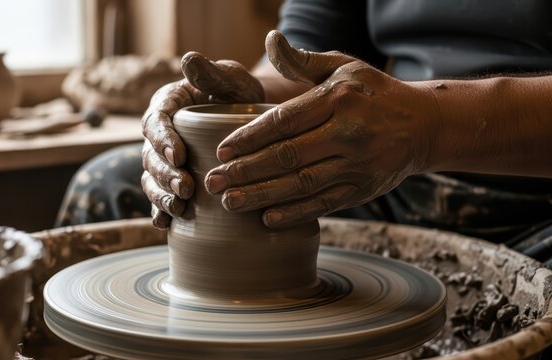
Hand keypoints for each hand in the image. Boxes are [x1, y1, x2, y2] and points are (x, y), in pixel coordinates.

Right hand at [141, 52, 263, 228]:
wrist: (252, 118)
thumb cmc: (241, 94)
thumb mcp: (231, 79)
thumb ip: (212, 72)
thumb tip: (189, 59)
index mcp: (168, 105)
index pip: (156, 122)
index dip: (162, 140)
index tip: (179, 156)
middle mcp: (160, 134)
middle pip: (151, 156)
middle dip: (165, 175)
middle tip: (186, 188)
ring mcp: (164, 160)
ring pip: (152, 179)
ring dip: (161, 196)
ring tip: (179, 208)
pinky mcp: (173, 180)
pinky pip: (159, 198)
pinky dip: (160, 211)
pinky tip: (166, 224)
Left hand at [205, 30, 440, 228]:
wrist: (424, 125)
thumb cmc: (373, 93)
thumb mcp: (343, 67)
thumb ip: (303, 61)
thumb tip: (270, 40)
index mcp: (338, 100)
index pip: (285, 121)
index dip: (250, 138)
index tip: (222, 150)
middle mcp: (349, 133)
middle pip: (288, 156)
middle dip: (246, 171)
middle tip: (213, 182)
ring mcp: (358, 165)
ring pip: (302, 184)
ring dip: (262, 195)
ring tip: (230, 202)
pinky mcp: (363, 190)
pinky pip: (324, 204)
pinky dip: (295, 213)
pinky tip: (267, 219)